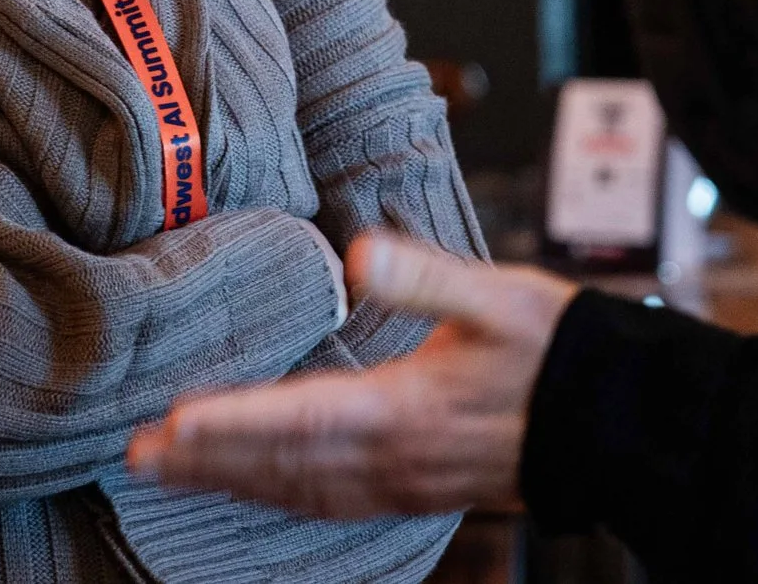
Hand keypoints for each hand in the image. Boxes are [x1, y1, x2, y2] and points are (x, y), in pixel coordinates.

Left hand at [127, 232, 577, 518]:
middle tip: (140, 455)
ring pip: (300, 491)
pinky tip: (259, 485)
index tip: (171, 425)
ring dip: (233, 481)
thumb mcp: (496, 295)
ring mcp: (404, 482)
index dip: (229, 426)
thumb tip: (360, 256)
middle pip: (281, 466)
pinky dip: (282, 494)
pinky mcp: (417, 487)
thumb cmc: (558, 347)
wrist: (617, 416)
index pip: (295, 422)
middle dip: (208, 462)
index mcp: (404, 411)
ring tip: (175, 469)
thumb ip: (424, 277)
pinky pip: (331, 500)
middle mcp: (394, 459)